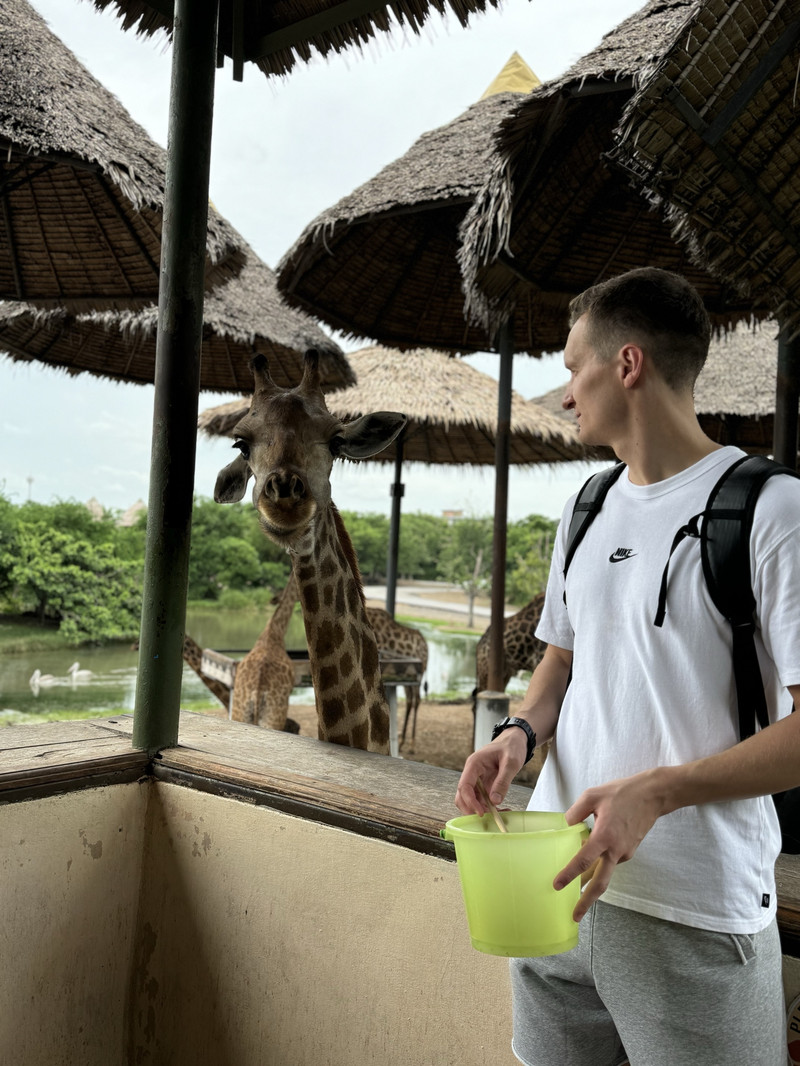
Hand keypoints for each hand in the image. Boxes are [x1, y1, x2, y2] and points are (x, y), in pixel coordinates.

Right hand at [455, 728, 528, 814]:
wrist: (515, 740)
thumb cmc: (511, 746)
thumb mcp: (511, 763)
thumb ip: (503, 781)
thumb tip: (494, 801)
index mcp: (474, 764)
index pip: (464, 786)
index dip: (470, 801)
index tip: (481, 812)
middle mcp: (472, 773)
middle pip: (463, 796)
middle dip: (471, 809)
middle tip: (487, 818)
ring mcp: (477, 780)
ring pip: (471, 800)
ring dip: (482, 810)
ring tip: (499, 815)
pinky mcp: (484, 785)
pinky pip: (482, 800)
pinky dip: (490, 808)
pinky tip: (503, 810)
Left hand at [554, 768, 668, 920]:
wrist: (653, 796)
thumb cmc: (623, 793)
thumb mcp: (593, 796)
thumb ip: (576, 812)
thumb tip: (566, 825)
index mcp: (604, 836)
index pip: (583, 860)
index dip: (569, 874)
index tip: (557, 886)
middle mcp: (615, 850)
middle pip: (600, 882)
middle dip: (586, 901)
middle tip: (575, 916)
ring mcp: (625, 853)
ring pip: (605, 871)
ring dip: (591, 882)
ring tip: (576, 891)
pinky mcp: (630, 851)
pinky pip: (611, 861)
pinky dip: (600, 864)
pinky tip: (592, 859)